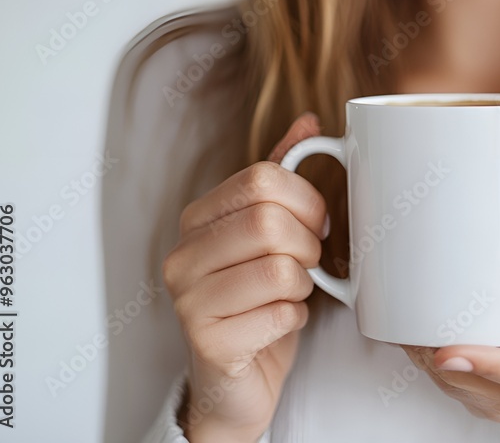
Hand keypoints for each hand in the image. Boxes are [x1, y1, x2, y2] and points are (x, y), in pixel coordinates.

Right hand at [163, 113, 326, 442]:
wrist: (240, 379)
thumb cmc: (260, 299)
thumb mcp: (273, 232)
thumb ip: (284, 178)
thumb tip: (310, 122)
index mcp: (198, 218)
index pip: (262, 178)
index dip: (306, 199)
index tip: (317, 223)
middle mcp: (182, 255)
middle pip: (270, 221)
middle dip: (308, 245)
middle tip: (309, 263)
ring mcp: (187, 300)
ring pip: (280, 269)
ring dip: (303, 285)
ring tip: (291, 294)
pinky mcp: (208, 342)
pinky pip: (281, 314)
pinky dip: (296, 319)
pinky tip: (278, 324)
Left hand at [402, 253, 499, 435]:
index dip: (481, 362)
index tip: (446, 351)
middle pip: (475, 385)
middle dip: (435, 357)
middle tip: (404, 319)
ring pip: (461, 392)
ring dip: (429, 364)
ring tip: (402, 326)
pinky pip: (462, 392)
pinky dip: (438, 370)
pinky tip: (419, 342)